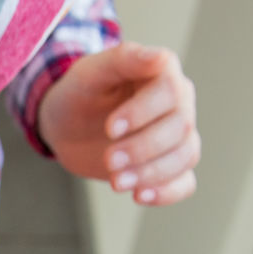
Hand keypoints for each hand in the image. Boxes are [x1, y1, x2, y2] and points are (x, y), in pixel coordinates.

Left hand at [37, 41, 199, 205]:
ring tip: (116, 182)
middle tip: (109, 160)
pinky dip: (168, 193)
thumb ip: (124, 59)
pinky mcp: (168, 166)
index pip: (171, 92)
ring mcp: (176, 137)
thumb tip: (161, 57)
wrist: (67, 125)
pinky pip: (185, 182)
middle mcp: (178, 104)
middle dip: (144, 148)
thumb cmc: (80, 92)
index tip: (110, 128)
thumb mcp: (91, 71)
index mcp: (163, 74)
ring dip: (152, 173)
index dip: (143, 113)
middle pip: (181, 128)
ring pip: (185, 156)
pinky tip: (138, 196)